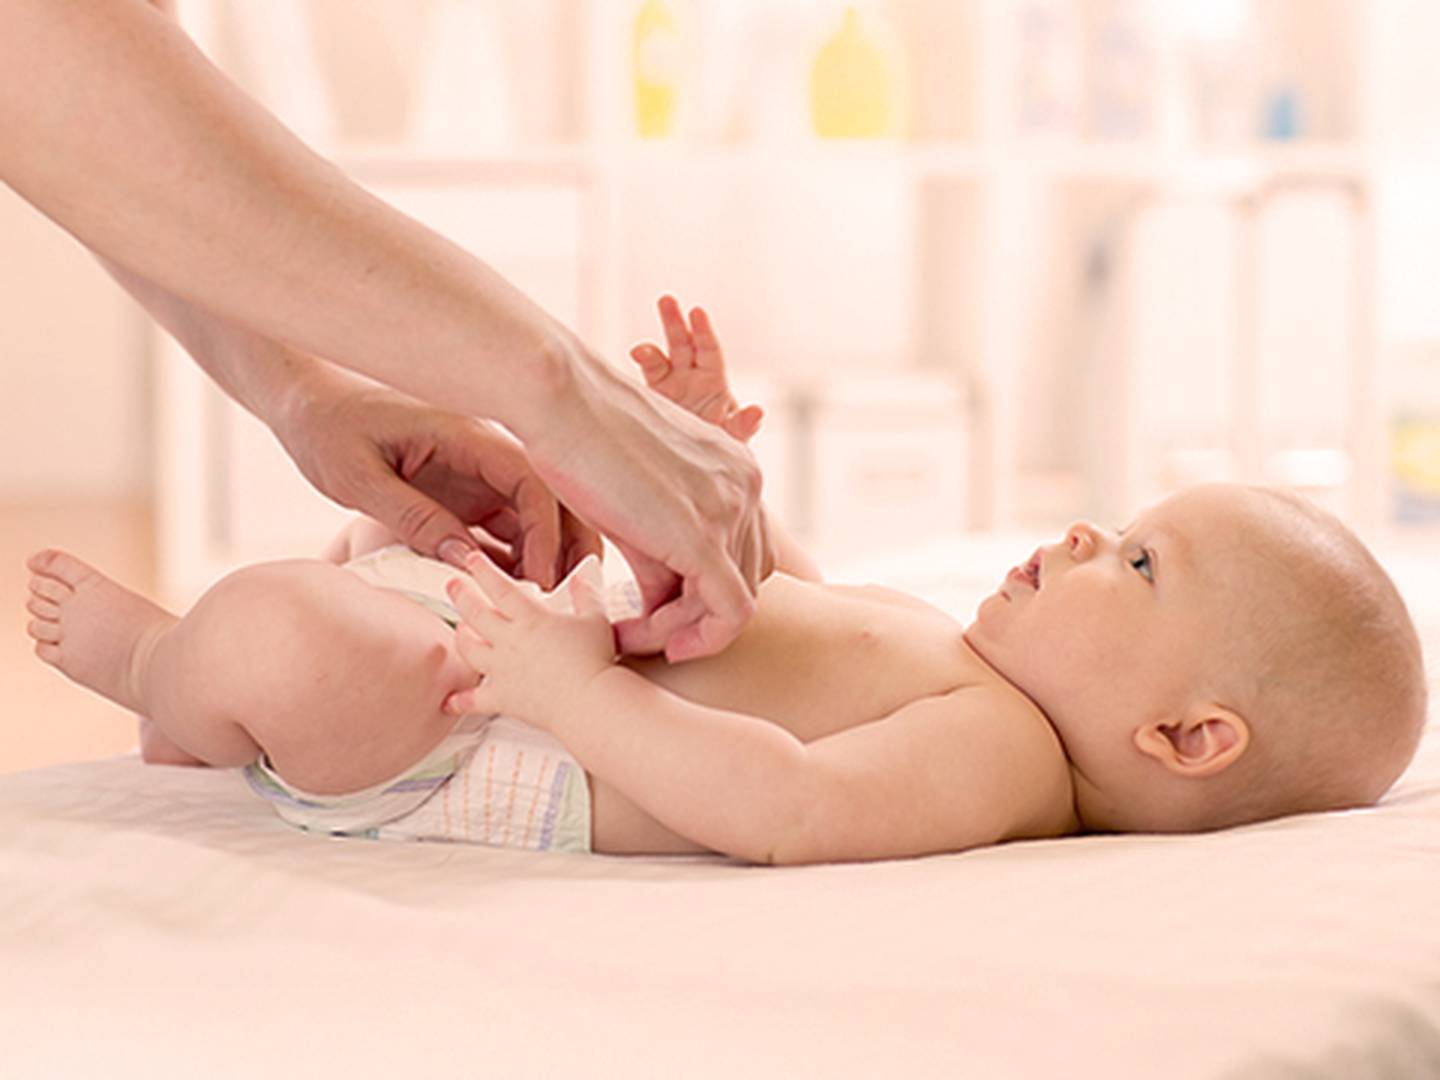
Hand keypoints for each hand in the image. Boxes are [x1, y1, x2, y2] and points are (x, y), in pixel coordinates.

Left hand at [279, 378, 600, 585]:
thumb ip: (412, 516)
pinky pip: (503, 530)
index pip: (533, 483)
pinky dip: (513, 561)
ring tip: (540, 604)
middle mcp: (485, 455)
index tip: (540, 581)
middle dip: (568, 547)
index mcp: (468, 436)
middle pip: (553, 500)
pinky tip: (507, 594)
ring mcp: (479, 476)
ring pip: (534, 519)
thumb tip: (464, 561)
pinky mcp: (466, 496)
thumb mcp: (360, 478)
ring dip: (544, 558)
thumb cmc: (331, 430)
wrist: (311, 408)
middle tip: (565, 598)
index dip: (546, 534)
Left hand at [443, 549, 613, 725]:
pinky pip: (474, 700)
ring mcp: (502, 670)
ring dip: (461, 638)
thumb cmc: (593, 661)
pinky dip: (460, 701)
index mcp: (530, 618)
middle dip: (461, 596)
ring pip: (469, 650)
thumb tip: (583, 579)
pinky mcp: (503, 697)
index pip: (499, 587)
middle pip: (475, 614)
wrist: (588, 700)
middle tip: (452, 585)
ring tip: (458, 630)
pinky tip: (448, 702)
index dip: (482, 570)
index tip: (472, 559)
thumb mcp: (595, 619)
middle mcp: (510, 641)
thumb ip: (587, 595)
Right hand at [524, 337, 773, 661]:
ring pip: (734, 604)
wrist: (557, 398)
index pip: (743, 551)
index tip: (651, 611)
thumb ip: (658, 549)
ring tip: (624, 635)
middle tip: (636, 630)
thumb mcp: (633, 499)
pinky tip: (631, 636)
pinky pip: (724, 614)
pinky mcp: (705, 536)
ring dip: (680, 632)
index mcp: (734, 467)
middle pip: (745, 579)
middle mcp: (746, 484)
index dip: (702, 591)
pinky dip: (687, 638)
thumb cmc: (577, 438)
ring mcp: (732, 508)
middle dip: (694, 616)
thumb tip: (660, 602)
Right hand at [629, 296, 763, 441]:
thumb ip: (743, 424)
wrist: (696, 463)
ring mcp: (670, 385)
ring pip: (659, 357)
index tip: (697, 313)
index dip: (703, 331)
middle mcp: (691, 376)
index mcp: (714, 380)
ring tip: (640, 350)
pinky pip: (646, 377)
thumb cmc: (721, 445)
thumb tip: (758, 411)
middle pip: (683, 343)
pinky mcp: (653, 397)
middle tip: (666, 300)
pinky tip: (635, 359)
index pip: (709, 349)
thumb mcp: (735, 436)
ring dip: (650, 349)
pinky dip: (641, 366)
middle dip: (674, 322)